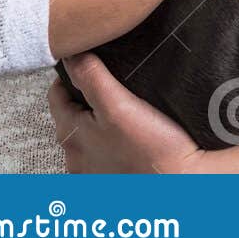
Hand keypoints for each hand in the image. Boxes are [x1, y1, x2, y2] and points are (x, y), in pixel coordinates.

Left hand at [50, 53, 208, 173]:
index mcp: (70, 134)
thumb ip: (92, 78)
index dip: (68, 74)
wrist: (182, 183)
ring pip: (88, 137)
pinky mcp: (111, 181)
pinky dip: (112, 144)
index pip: (56, 95)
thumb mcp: (118, 105)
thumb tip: (72, 54)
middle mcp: (76, 157)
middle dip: (85, 99)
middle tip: (109, 82)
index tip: (86, 62)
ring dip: (99, 123)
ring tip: (123, 110)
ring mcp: (92, 172)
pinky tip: (131, 140)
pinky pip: (104, 156)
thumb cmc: (151, 148)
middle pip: (71, 116)